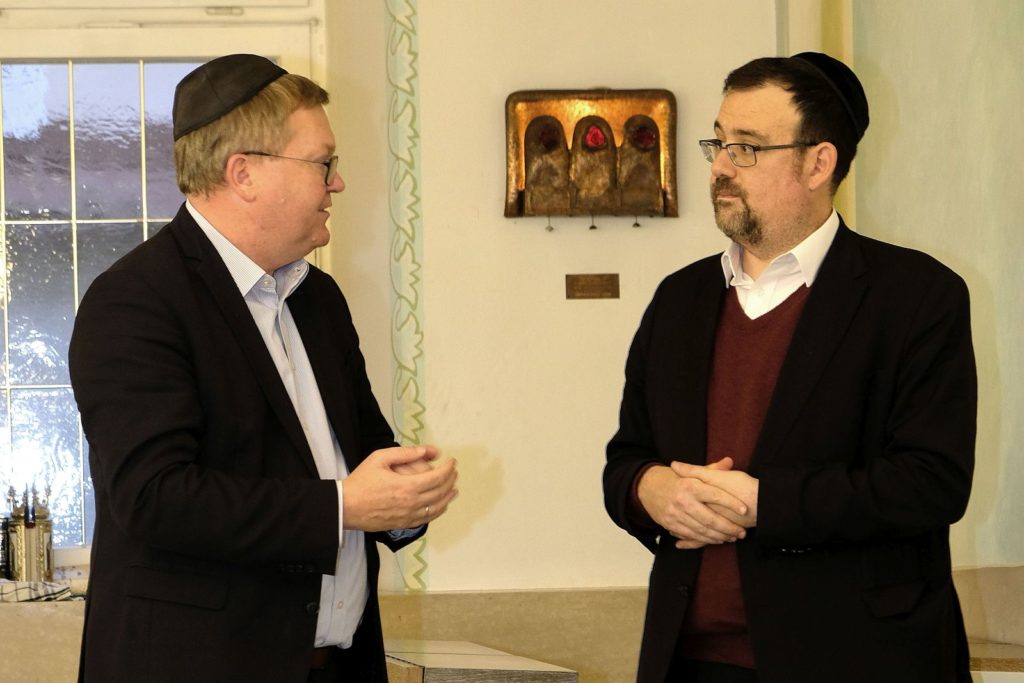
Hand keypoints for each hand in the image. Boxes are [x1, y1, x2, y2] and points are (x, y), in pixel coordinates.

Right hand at [342, 445, 457, 531]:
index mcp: (407, 485)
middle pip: (441, 492)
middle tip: (454, 472)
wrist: (345, 507)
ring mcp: (408, 516)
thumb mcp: (380, 458)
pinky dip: (438, 511)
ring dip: (448, 497)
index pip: (438, 477)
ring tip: (454, 489)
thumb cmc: (361, 481)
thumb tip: (427, 451)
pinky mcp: (403, 525)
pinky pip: (427, 519)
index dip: (448, 468)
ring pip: (437, 507)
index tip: (452, 461)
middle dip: (451, 480)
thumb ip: (405, 453)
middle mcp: (412, 503)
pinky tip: (440, 506)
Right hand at [637, 457, 748, 549]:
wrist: (647, 487)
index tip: (744, 510)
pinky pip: (690, 536)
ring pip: (702, 530)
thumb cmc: (674, 480)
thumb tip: (730, 461)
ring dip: (719, 536)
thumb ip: (711, 470)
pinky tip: (717, 539)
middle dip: (728, 528)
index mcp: (690, 485)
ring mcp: (675, 514)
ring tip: (733, 537)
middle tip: (742, 532)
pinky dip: (705, 540)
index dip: (731, 503)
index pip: (715, 495)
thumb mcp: (692, 473)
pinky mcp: (669, 524)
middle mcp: (682, 500)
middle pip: (710, 518)